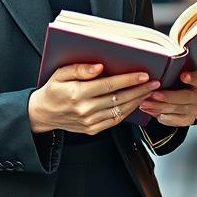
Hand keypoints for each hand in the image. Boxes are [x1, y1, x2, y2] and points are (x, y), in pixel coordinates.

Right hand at [28, 64, 161, 135]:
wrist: (42, 114)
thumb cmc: (52, 90)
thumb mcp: (60, 73)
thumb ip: (79, 69)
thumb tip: (99, 67)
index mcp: (77, 94)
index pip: (109, 85)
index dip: (128, 80)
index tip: (143, 75)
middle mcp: (85, 110)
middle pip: (119, 99)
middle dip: (139, 90)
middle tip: (154, 83)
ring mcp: (89, 122)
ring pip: (120, 111)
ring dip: (137, 101)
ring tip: (149, 92)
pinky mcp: (92, 129)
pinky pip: (115, 121)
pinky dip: (128, 112)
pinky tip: (135, 103)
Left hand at [137, 70, 196, 125]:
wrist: (173, 99)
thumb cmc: (171, 81)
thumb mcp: (173, 72)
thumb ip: (172, 65)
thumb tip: (166, 52)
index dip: (192, 78)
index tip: (183, 76)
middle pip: (186, 97)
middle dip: (168, 96)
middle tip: (153, 94)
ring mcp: (195, 109)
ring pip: (178, 109)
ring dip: (160, 107)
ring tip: (145, 104)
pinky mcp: (188, 119)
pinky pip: (176, 121)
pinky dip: (164, 117)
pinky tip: (152, 112)